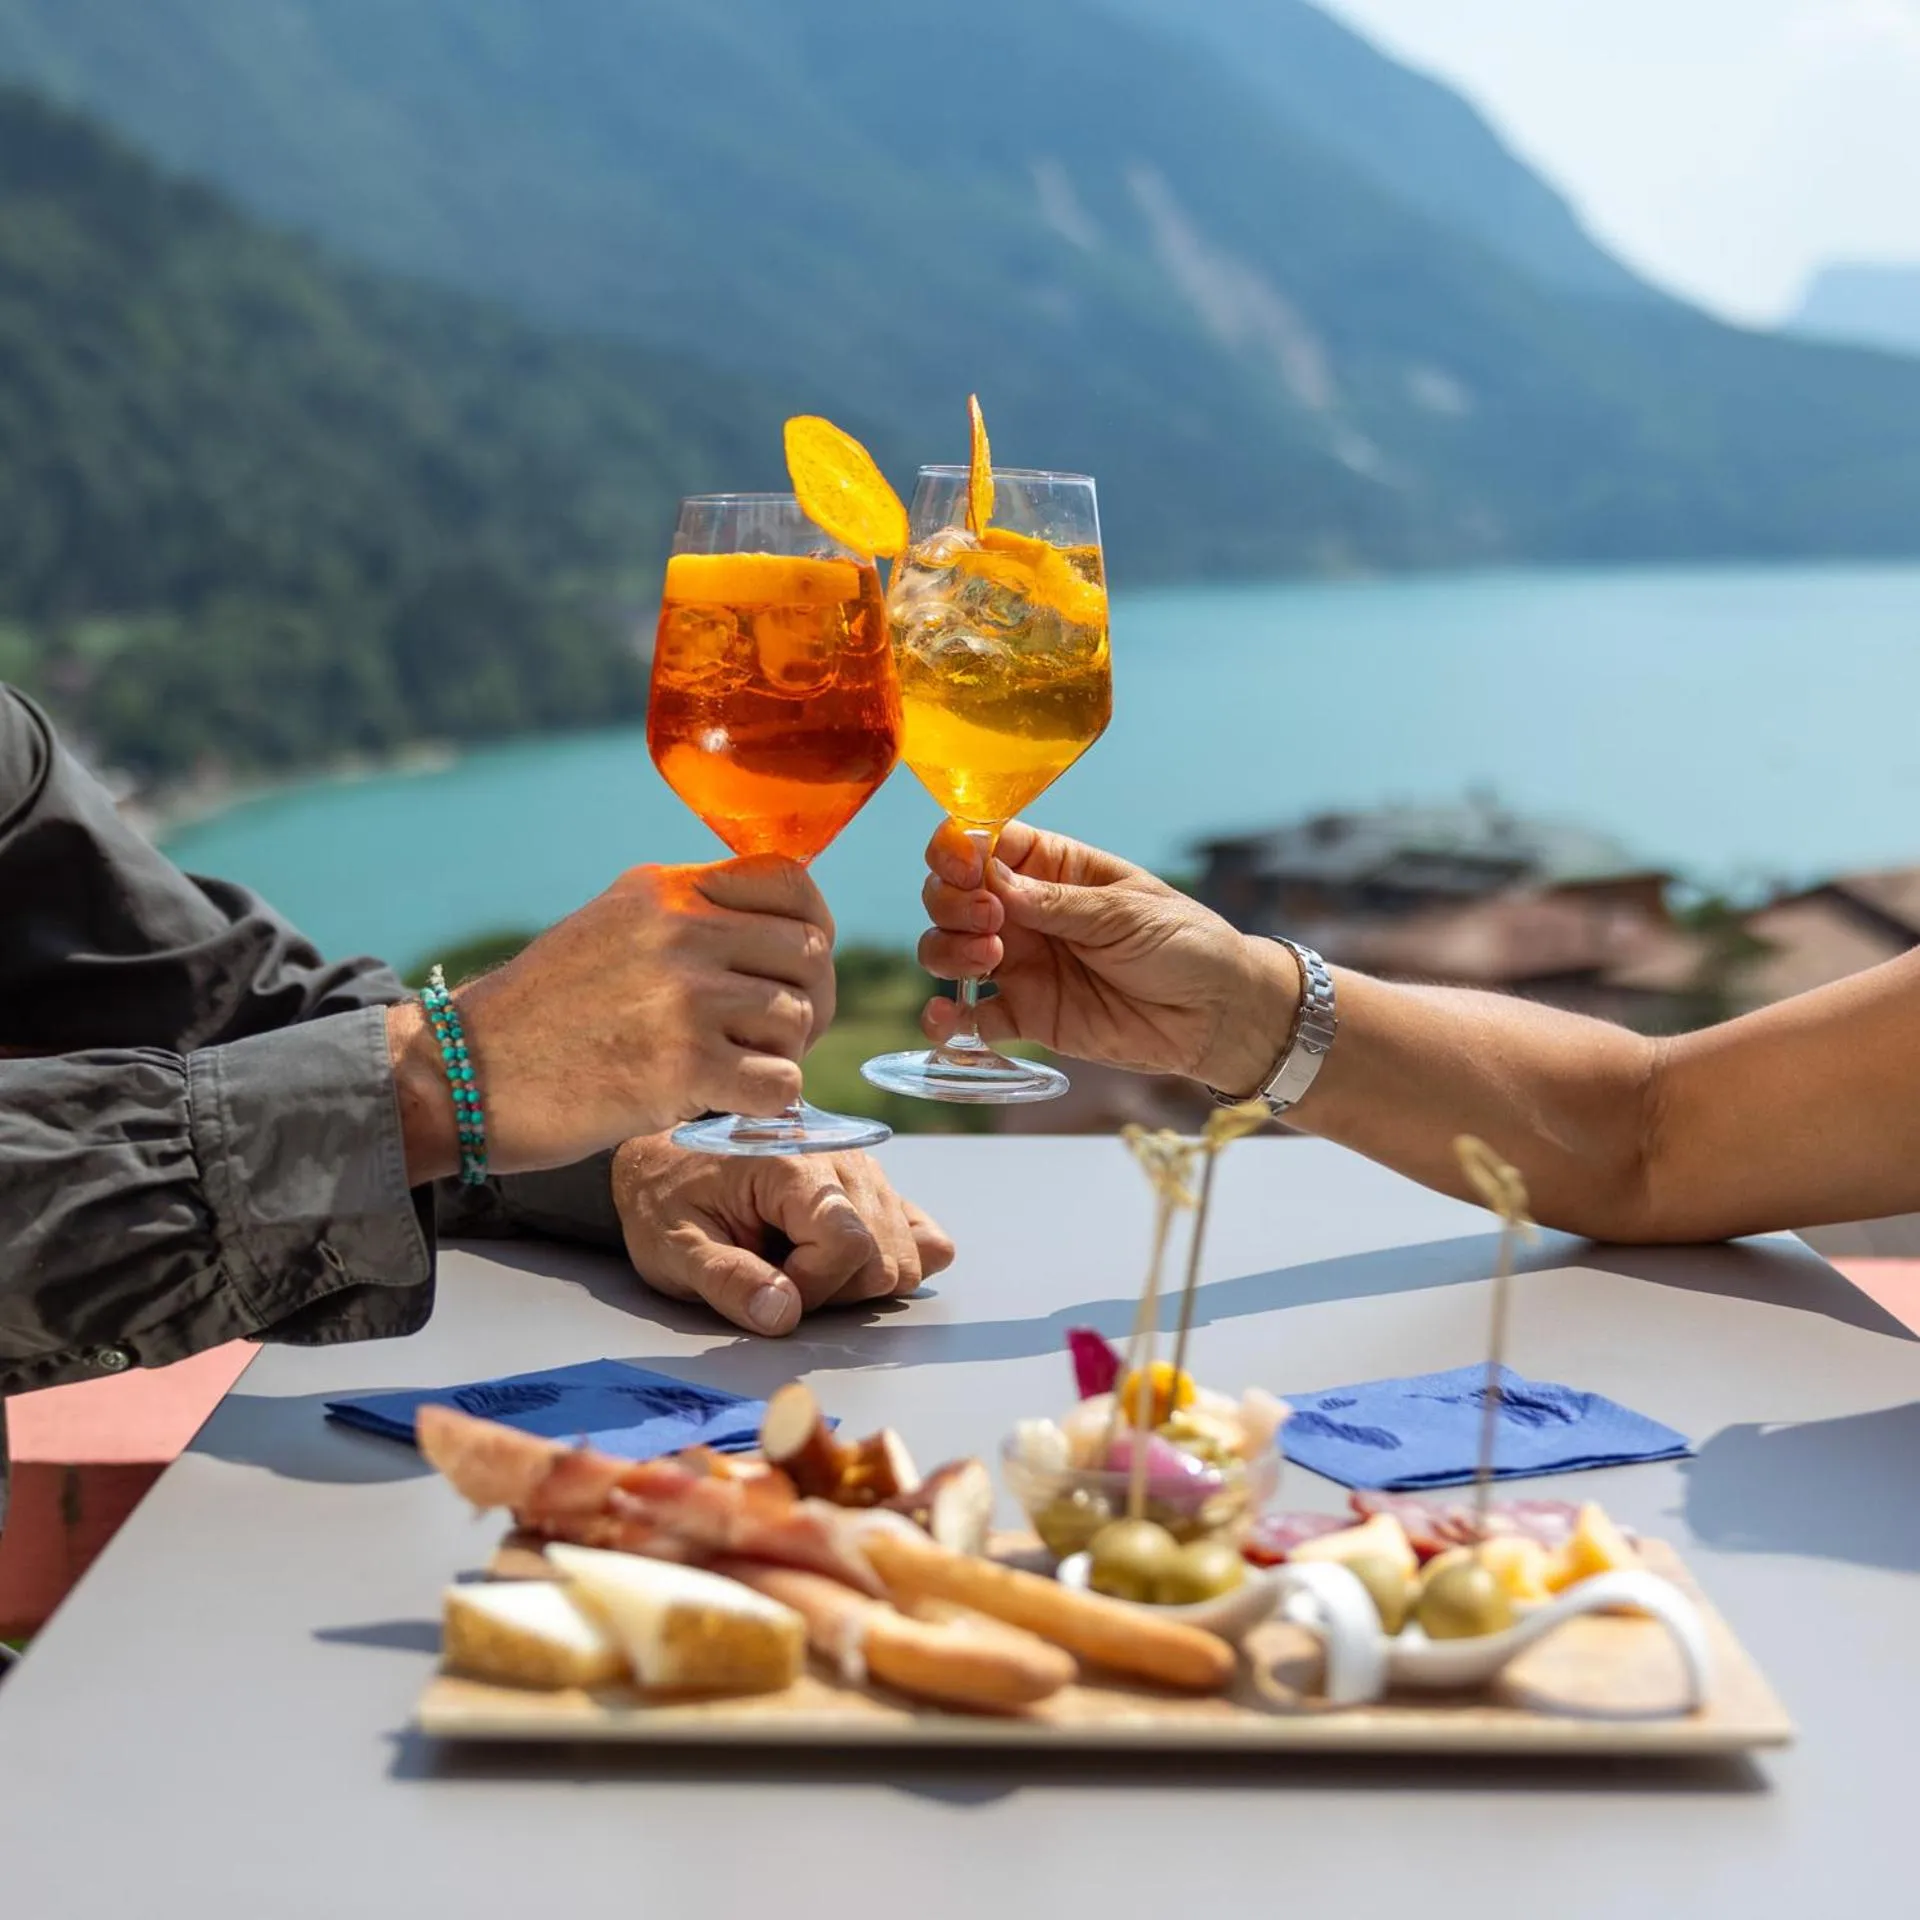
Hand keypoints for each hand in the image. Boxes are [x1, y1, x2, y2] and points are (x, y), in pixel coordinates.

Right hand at [389, 857, 835, 1181]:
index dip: (810, 931)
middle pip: (809, 955)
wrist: (462, 1075)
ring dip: (779, 1055)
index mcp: (666, 890)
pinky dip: (765, 1102)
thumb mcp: (611, 930)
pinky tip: (726, 1102)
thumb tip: (778, 940)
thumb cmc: (540, 1016)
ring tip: (733, 1070)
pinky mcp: (682, 1067)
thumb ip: (686, 922)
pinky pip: (781, 1083)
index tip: (791, 970)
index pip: (790, 883)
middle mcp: (681, 931)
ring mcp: (684, 997)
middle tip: (770, 1037)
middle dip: (807, 1001)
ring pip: (799, 1020)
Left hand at [610, 1136, 956, 1335]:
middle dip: (836, 1289)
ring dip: (857, 1278)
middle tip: (780, 1278)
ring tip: (799, 1264)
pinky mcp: (872, 1185)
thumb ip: (726, 1281)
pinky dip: (891, 1261)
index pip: (848, 1243)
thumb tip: (785, 1314)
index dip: (813, 1286)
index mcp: (789, 1163)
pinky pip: (921, 1233)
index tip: (767, 1287)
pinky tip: (840, 1264)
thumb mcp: (672, 1248)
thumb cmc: (665, 1202)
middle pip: (886, 1255)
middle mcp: (839, 1156)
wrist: (662, 1162)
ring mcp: (862, 1168)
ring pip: (907, 1251)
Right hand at [916, 821, 1299, 1093]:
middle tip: (988, 920)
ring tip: (985, 960)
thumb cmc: (1185, 943)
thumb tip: (989, 880)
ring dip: (947, 952)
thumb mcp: (1125, 911)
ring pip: (948, 950)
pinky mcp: (1026, 1015)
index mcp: (1053, 868)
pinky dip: (947, 1020)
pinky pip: (971, 1018)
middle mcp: (1026, 912)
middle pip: (953, 895)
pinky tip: (947, 1019)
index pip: (986, 844)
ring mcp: (1021, 964)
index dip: (959, 850)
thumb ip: (1056, 901)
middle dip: (952, 902)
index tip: (961, 866)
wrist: (1219, 1014)